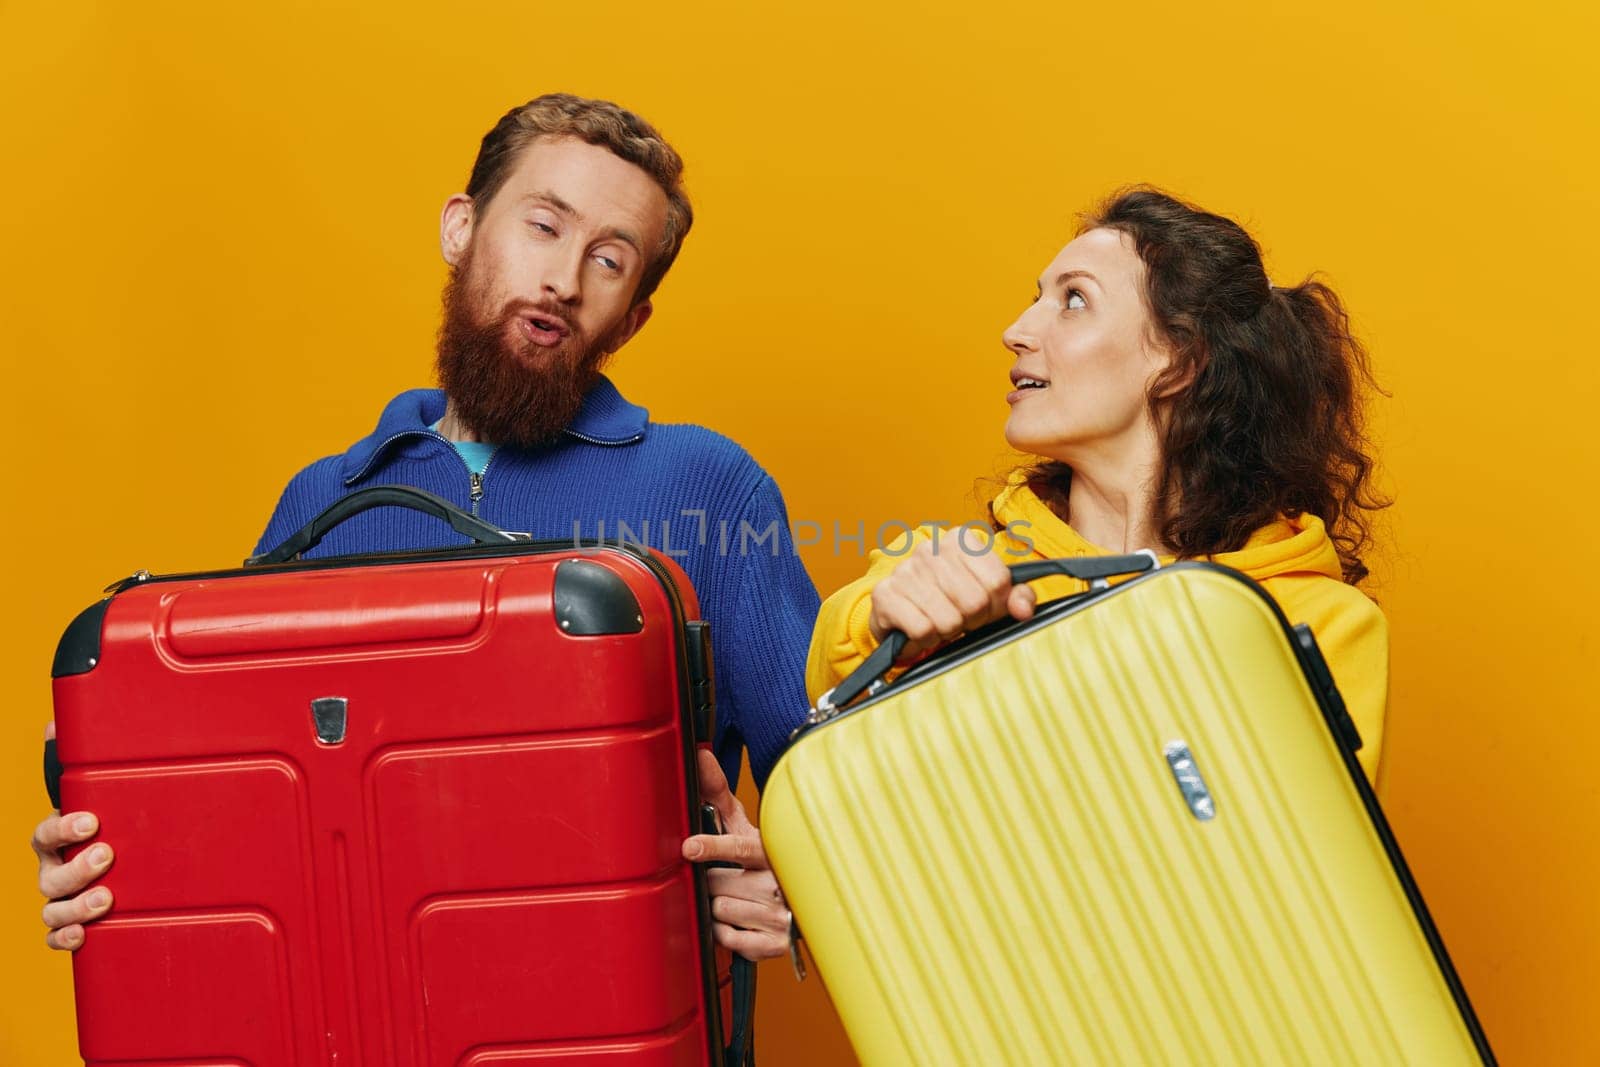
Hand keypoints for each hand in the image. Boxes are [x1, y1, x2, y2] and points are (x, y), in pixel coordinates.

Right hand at [32, 720, 114, 950]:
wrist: (128, 863)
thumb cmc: (112, 824)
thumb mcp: (107, 794)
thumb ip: (86, 763)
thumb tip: (58, 722)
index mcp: (58, 839)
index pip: (45, 833)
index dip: (62, 828)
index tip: (90, 821)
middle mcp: (54, 870)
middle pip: (49, 876)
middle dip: (76, 868)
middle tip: (107, 855)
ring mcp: (61, 900)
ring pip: (52, 910)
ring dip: (75, 908)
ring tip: (106, 899)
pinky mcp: (73, 925)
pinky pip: (58, 938)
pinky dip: (66, 940)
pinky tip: (84, 937)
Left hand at [681, 750, 789, 960]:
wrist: (806, 902)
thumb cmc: (768, 860)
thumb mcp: (749, 828)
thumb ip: (719, 795)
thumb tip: (699, 755)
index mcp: (772, 850)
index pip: (740, 848)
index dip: (713, 846)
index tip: (689, 847)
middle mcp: (778, 882)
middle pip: (718, 885)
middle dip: (714, 882)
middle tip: (728, 878)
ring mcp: (778, 915)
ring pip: (721, 912)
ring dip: (720, 908)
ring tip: (739, 898)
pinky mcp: (776, 944)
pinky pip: (730, 940)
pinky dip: (728, 933)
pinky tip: (742, 920)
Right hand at [868, 534, 1035, 661]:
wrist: (900, 616)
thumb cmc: (949, 602)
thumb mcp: (989, 596)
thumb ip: (1016, 597)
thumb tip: (1024, 609)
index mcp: (960, 540)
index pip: (998, 581)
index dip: (996, 605)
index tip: (984, 607)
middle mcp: (930, 548)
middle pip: (975, 601)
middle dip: (971, 620)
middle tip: (960, 617)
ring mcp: (905, 570)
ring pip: (949, 619)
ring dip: (947, 631)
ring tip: (938, 622)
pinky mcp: (885, 595)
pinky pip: (923, 630)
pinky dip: (925, 639)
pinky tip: (920, 629)